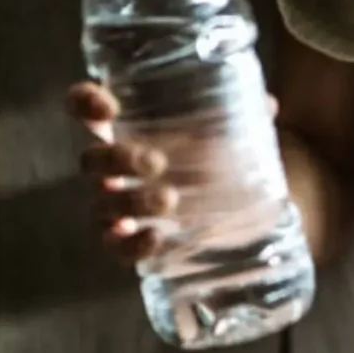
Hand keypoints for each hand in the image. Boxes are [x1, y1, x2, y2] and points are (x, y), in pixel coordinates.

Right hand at [67, 82, 280, 262]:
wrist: (248, 212)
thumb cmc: (227, 159)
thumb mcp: (236, 133)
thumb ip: (247, 115)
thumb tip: (268, 105)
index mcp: (132, 129)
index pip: (87, 110)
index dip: (85, 103)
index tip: (106, 106)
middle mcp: (119, 169)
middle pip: (92, 160)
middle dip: (117, 159)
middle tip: (157, 163)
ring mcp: (123, 208)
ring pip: (103, 204)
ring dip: (132, 201)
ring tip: (170, 200)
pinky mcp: (136, 244)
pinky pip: (116, 248)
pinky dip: (131, 245)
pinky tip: (155, 238)